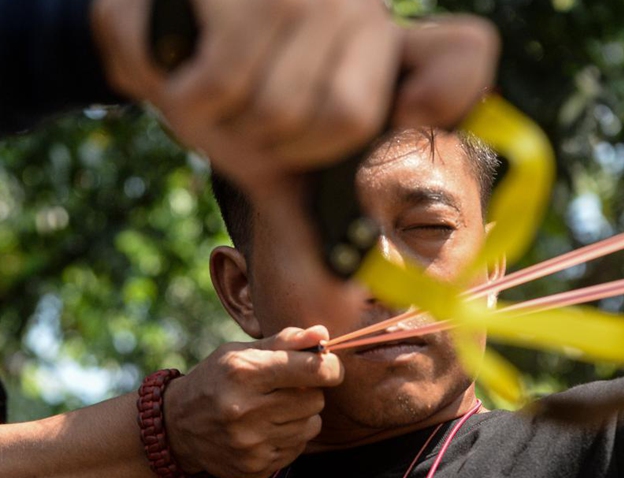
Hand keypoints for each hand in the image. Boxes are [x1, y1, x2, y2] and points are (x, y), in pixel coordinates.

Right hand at [91, 0, 498, 199]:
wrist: (158, 32)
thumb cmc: (232, 105)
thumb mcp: (283, 158)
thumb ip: (315, 218)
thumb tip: (339, 299)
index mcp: (380, 51)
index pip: (461, 56)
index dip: (451, 89)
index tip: (417, 110)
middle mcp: (354, 6)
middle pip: (341, 119)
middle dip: (272, 144)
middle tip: (241, 117)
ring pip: (269, 108)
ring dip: (214, 122)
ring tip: (201, 87)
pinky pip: (213, 85)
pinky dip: (173, 91)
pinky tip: (170, 58)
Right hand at [164, 326, 343, 477]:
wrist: (177, 426)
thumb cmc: (216, 379)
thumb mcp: (241, 352)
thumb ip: (286, 341)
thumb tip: (323, 334)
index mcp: (244, 373)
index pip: (313, 370)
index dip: (330, 366)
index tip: (328, 366)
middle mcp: (245, 411)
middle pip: (316, 400)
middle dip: (309, 391)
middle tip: (287, 388)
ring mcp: (249, 444)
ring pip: (311, 425)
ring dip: (301, 415)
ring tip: (274, 408)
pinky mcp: (253, 468)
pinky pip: (297, 448)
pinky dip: (290, 436)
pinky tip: (266, 428)